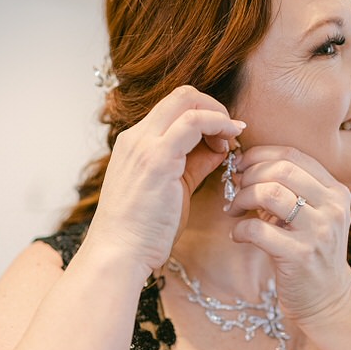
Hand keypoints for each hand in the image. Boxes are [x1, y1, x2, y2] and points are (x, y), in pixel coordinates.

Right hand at [85, 85, 245, 278]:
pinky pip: (194, 122)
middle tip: (231, 132)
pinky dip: (217, 124)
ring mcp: (144, 144)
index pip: (173, 107)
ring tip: (231, 138)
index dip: (204, 114)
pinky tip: (228, 142)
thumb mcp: (173, 187)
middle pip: (182, 95)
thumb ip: (195, 163)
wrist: (119, 254)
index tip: (222, 136)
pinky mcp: (158, 158)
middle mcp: (137, 136)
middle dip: (214, 107)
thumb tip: (219, 147)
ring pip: (187, 100)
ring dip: (218, 114)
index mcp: (135, 142)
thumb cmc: (143, 230)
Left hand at [226, 145, 350, 323]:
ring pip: (270, 193)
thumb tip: (247, 163)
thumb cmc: (312, 251)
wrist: (329, 299)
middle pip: (281, 169)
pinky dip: (239, 229)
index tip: (241, 164)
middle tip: (236, 187)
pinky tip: (237, 235)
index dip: (260, 154)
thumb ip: (294, 188)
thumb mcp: (315, 214)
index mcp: (336, 191)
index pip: (293, 155)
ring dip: (243, 197)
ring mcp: (318, 231)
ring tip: (234, 209)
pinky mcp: (300, 256)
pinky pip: (258, 230)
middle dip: (250, 174)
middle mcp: (332, 207)